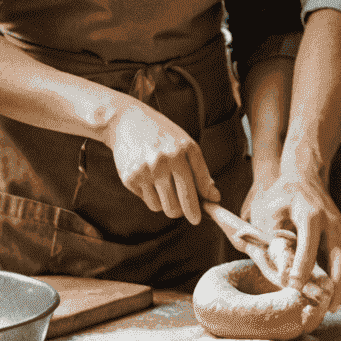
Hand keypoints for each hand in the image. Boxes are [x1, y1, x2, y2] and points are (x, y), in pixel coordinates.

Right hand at [102, 98, 216, 222]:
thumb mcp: (186, 146)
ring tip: (166, 188)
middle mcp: (163, 161)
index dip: (197, 207)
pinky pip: (147, 200)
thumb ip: (201, 171)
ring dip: (167, 204)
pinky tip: (150, 180)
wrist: (127, 122)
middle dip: (184, 212)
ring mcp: (145, 170)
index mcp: (182, 151)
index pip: (194, 187)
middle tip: (187, 214)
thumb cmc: (164, 136)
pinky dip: (152, 196)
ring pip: (161, 206)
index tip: (198, 219)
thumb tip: (213, 197)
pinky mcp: (129, 178)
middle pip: (177, 203)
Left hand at [244, 167, 340, 311]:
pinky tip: (329, 298)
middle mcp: (333, 224)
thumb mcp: (268, 211)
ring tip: (325, 311)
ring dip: (338, 289)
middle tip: (320, 312)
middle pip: (339, 260)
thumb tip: (277, 269)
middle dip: (332, 288)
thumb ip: (271, 238)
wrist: (306, 177)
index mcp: (313, 215)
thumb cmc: (282, 196)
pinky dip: (339, 281)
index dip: (303, 268)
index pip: (310, 245)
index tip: (295, 287)